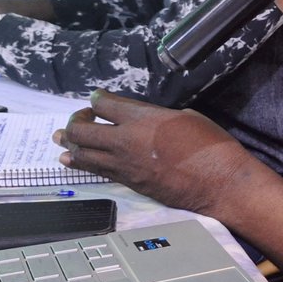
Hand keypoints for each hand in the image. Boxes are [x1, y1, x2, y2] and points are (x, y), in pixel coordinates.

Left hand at [55, 91, 247, 215]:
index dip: (96, 99)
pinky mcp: (127, 183)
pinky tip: (70, 160)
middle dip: (76, 121)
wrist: (219, 182)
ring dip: (70, 143)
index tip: (96, 98)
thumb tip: (144, 119)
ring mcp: (124, 165)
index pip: (104, 104)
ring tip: (63, 137)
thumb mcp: (186, 117)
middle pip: (82, 129)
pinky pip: (95, 170)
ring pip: (82, 153)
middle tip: (81, 118)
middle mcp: (126, 140)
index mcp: (143, 118)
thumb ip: (156, 116)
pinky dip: (79, 163)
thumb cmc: (210, 145)